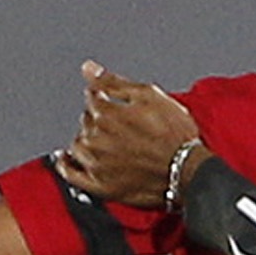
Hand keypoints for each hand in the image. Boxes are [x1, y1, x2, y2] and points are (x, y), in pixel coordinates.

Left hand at [59, 61, 202, 206]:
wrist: (190, 173)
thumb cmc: (176, 136)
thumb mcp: (150, 97)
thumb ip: (114, 82)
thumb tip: (89, 68)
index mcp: (105, 113)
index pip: (92, 98)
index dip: (105, 99)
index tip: (115, 105)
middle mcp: (96, 138)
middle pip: (86, 122)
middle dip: (98, 121)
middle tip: (119, 128)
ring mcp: (97, 164)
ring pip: (78, 145)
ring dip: (86, 140)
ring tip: (104, 143)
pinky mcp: (102, 186)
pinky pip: (72, 175)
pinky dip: (65, 165)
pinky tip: (65, 159)